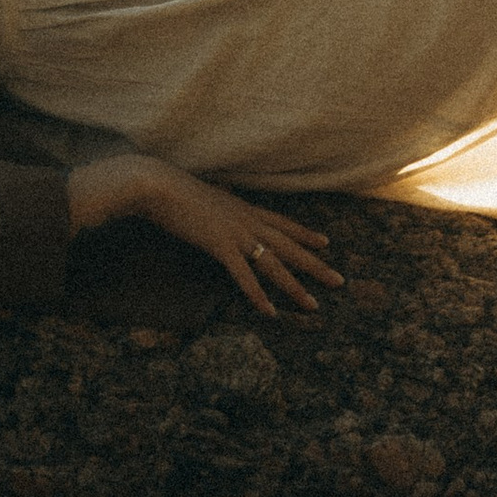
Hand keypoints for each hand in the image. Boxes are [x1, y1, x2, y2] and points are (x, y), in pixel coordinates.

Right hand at [66, 152, 341, 315]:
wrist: (156, 183)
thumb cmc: (172, 188)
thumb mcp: (202, 194)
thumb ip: (215, 202)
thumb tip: (216, 202)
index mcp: (243, 207)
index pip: (282, 223)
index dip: (305, 234)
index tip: (326, 242)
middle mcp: (247, 220)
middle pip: (289, 246)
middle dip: (316, 265)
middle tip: (339, 281)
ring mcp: (236, 233)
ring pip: (275, 265)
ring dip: (295, 287)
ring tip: (314, 305)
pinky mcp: (220, 246)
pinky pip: (245, 276)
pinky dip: (258, 296)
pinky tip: (270, 312)